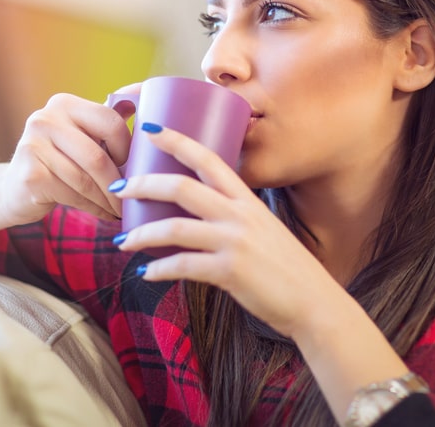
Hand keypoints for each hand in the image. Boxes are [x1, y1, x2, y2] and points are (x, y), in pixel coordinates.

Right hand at [0, 84, 139, 225]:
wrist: (17, 188)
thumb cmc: (61, 159)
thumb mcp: (84, 134)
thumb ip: (110, 117)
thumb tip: (143, 90)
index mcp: (65, 104)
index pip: (110, 121)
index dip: (127, 147)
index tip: (130, 164)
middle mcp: (45, 119)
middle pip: (97, 156)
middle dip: (120, 182)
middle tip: (133, 195)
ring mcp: (33, 146)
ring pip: (86, 180)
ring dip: (109, 199)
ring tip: (122, 208)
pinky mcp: (29, 175)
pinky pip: (73, 196)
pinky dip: (94, 208)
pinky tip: (104, 213)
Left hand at [111, 124, 341, 339]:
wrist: (314, 303)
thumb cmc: (287, 268)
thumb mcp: (263, 229)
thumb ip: (234, 219)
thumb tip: (199, 219)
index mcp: (247, 199)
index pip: (208, 158)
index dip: (177, 141)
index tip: (150, 131)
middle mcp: (239, 214)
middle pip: (181, 187)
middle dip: (144, 184)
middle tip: (120, 189)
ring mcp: (235, 242)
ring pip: (174, 227)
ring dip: (141, 234)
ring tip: (122, 242)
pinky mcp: (230, 271)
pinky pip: (183, 265)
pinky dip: (159, 269)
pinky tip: (146, 273)